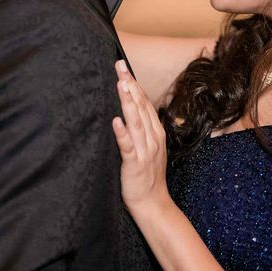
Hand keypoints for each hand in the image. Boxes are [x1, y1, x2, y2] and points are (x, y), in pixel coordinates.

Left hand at [111, 60, 169, 211]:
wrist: (153, 204)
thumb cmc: (147, 176)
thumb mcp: (150, 148)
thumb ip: (142, 130)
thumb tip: (130, 111)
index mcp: (156, 133)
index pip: (145, 103)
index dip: (135, 84)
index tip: (124, 67)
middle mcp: (152, 138)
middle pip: (141, 107)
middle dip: (130, 85)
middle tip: (119, 66)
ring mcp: (145, 151)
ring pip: (136, 122)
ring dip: (128, 102)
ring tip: (121, 84)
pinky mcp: (134, 164)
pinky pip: (128, 146)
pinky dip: (122, 133)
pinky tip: (116, 120)